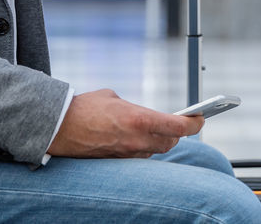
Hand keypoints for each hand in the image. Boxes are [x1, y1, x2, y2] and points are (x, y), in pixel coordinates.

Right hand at [46, 89, 204, 158]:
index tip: (200, 119)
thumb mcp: (113, 98)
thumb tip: (139, 114)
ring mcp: (127, 154)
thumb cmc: (85, 107)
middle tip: (179, 124)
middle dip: (177, 133)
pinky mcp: (117, 162)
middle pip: (171, 142)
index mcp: (139, 119)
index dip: (194, 124)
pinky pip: (138, 156)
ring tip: (158, 130)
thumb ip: (132, 107)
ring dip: (159, 141)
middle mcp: (137, 139)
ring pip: (155, 151)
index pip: (178, 126)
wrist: (59, 128)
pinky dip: (142, 147)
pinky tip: (136, 138)